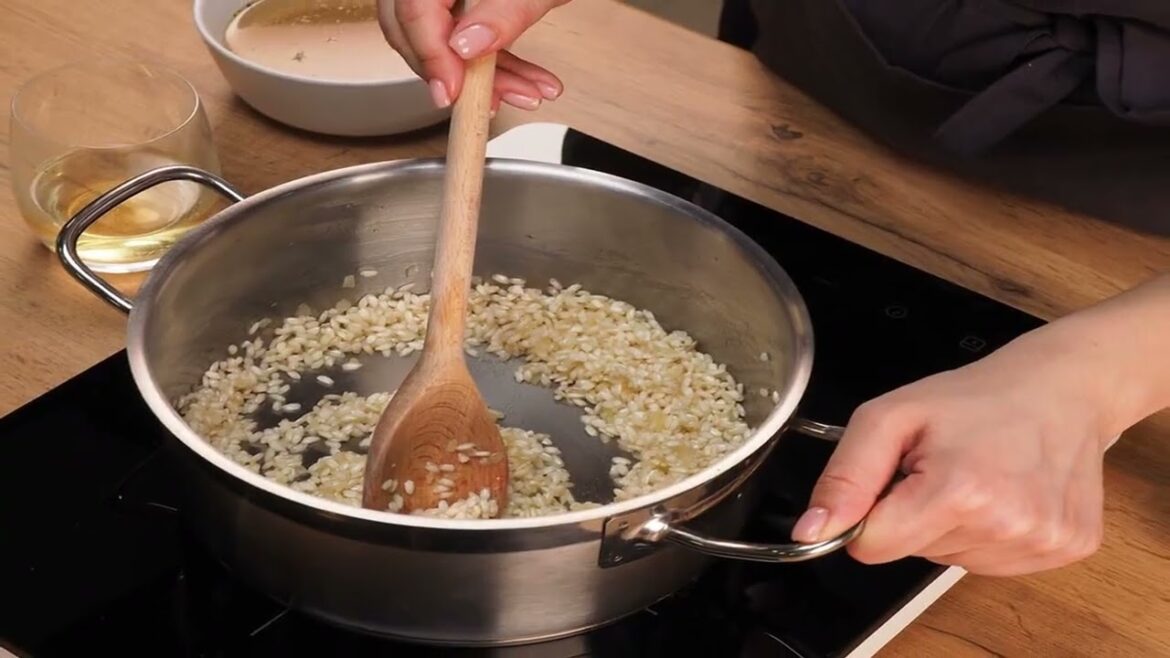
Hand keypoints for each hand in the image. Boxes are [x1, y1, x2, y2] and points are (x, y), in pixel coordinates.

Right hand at [377, 0, 569, 112]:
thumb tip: (466, 48)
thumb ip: (504, 13)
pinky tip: (525, 81)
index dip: (430, 55)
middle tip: (490, 100)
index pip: (413, 9)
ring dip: (483, 76)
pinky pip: (461, 35)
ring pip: (439, 39)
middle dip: (456, 74)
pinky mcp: (460, 2)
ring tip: (527, 93)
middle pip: (412, 28)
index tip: (453, 92)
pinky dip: (493, 62)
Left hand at [792, 327, 1116, 575]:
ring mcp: (1041, 542)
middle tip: (940, 465)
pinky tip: (1004, 491)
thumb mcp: (890, 417)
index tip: (892, 478)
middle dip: (911, 513)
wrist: (1060, 389)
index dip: (868, 514)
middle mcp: (1006, 525)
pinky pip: (993, 562)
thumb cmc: (974, 397)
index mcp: (959, 491)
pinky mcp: (1066, 549)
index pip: (872, 547)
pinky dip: (987, 532)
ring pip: (950, 559)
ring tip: (975, 474)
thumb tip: (810, 530)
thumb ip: (844, 477)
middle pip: (911, 553)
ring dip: (949, 523)